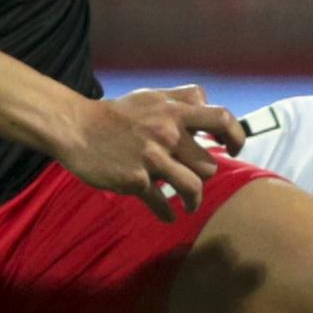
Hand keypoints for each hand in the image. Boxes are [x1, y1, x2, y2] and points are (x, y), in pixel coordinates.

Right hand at [55, 86, 245, 222]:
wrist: (76, 128)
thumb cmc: (115, 114)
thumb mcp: (150, 96)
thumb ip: (180, 99)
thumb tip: (206, 103)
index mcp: (173, 111)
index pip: (221, 119)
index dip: (236, 135)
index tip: (233, 148)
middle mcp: (166, 133)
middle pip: (208, 164)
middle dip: (204, 175)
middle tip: (196, 179)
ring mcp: (151, 158)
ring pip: (192, 187)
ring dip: (193, 201)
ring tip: (189, 206)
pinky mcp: (135, 180)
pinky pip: (161, 204)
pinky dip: (167, 214)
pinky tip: (166, 216)